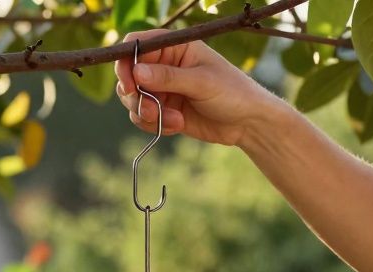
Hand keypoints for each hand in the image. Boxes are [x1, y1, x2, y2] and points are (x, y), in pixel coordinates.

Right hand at [114, 29, 281, 147]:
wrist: (247, 122)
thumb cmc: (232, 92)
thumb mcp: (202, 82)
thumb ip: (169, 77)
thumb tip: (137, 72)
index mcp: (174, 47)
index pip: (136, 45)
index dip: (125, 62)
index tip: (129, 84)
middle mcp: (163, 65)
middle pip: (128, 75)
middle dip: (136, 96)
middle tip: (151, 111)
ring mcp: (162, 88)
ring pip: (132, 99)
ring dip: (146, 113)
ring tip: (173, 121)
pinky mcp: (163, 109)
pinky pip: (142, 117)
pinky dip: (154, 124)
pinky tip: (177, 126)